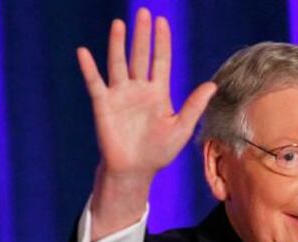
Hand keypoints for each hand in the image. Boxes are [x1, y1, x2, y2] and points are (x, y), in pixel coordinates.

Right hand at [78, 8, 215, 237]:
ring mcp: (120, 95)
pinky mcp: (104, 105)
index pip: (161, 61)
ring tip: (119, 24)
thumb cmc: (159, 151)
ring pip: (118, 64)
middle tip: (143, 12)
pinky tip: (84, 53)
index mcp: (158, 93)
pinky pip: (96, 84)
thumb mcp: (181, 128)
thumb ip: (194, 106)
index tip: (162, 22)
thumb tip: (212, 85)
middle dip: (142, 35)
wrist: (136, 170)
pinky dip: (89, 69)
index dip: (162, 42)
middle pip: (140, 56)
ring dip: (117, 44)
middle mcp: (138, 89)